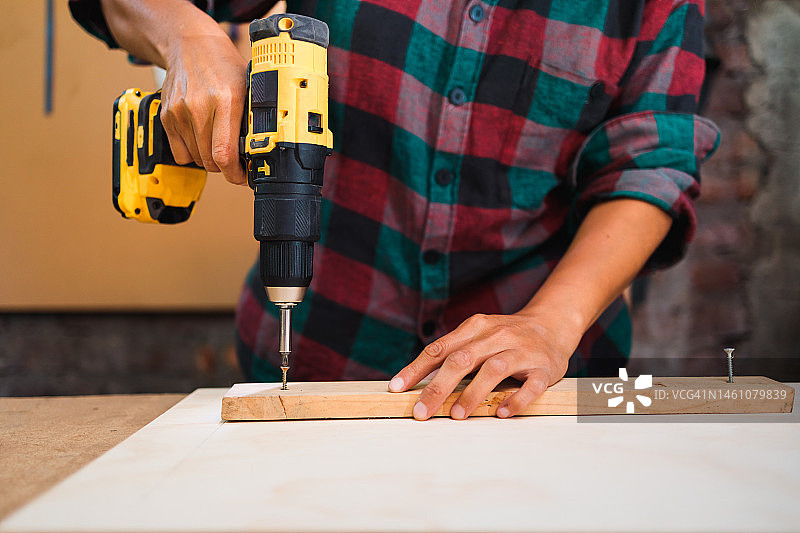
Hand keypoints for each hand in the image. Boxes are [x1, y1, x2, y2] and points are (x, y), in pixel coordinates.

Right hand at [160, 33, 246, 184]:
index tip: (244, 176)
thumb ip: (252, 118)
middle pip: (211, 161)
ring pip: (197, 159)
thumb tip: (261, 151)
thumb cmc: (223, 65)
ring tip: (218, 143)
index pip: (225, 154)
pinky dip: (192, 153)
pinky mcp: (166, 116)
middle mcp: (200, 107)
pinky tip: (201, 139)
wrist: (190, 45)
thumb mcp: (248, 86)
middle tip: (235, 160)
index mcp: (226, 100)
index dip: (236, 173)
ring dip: (209, 159)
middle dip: (226, 167)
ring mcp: (180, 112)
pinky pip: (180, 153)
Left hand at [388, 311, 579, 419]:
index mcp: (476, 327)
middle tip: (421, 412)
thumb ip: (453, 353)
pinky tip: (501, 413)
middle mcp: (497, 335)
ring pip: (494, 370)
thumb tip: (416, 382)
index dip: (417, 369)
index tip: (397, 388)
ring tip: (457, 415)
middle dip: (438, 387)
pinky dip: (515, 400)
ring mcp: (522, 351)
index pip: (440, 348)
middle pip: (462, 359)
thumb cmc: (506, 337)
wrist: (552, 325)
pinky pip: (530, 385)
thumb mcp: (478, 336)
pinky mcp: (544, 368)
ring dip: (472, 394)